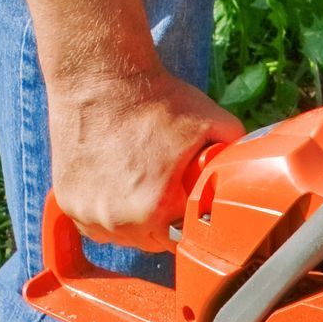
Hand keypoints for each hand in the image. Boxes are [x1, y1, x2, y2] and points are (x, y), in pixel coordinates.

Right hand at [47, 66, 243, 250]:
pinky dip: (107, 212)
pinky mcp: (68, 202)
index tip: (192, 209)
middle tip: (169, 193)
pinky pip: (95, 223)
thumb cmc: (155, 101)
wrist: (99, 78)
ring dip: (135, 220)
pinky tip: (118, 185)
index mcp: (156, 208)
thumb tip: (254, 170)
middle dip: (165, 223)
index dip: (191, 225)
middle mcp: (119, 220)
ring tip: (142, 185)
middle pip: (153, 242)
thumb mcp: (214, 124)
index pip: (184, 241)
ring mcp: (89, 213)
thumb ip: (236, 153)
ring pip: (123, 236)